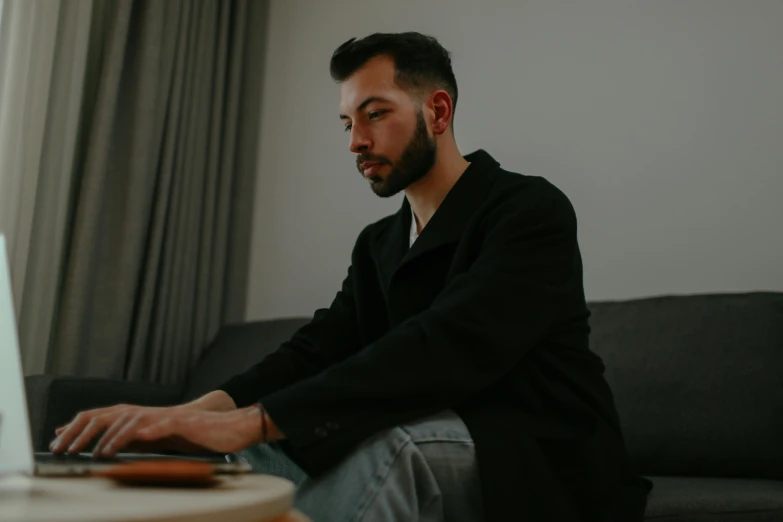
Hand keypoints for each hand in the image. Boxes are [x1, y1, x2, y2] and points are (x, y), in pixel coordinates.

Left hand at [50, 404, 264, 457]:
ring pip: (130, 421)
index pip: (99, 417)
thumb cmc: (192, 435)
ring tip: (98, 453)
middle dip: (83, 432)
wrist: (226, 429)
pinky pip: (160, 426)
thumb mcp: (154, 439)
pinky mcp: (181, 423)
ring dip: (111, 437)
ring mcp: (163, 416)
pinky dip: (145, 432)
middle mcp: (147, 413)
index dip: (76, 427)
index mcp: (138, 417)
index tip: (57, 441)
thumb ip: (128, 440)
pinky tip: (136, 439)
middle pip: (107, 416)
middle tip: (65, 449)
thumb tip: (99, 447)